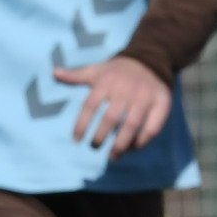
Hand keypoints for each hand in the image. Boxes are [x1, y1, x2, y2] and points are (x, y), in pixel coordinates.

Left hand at [54, 55, 172, 155]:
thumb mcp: (96, 70)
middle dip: (101, 137)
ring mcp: (145, 96)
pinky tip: (133, 148)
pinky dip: (143, 141)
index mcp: (106, 82)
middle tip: (95, 147)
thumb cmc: (117, 71)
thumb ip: (76, 75)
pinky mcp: (162, 103)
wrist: (150, 59)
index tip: (76, 140)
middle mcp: (125, 89)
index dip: (82, 125)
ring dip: (121, 144)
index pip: (89, 106)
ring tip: (113, 156)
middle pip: (110, 118)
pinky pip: (153, 127)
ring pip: (131, 125)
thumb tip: (54, 72)